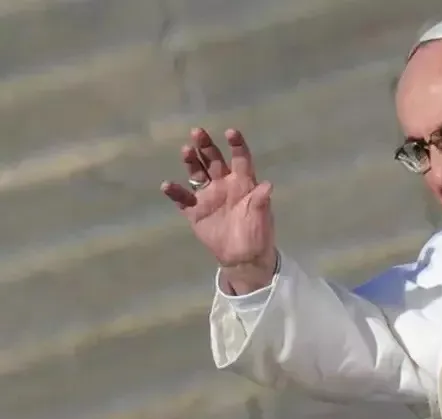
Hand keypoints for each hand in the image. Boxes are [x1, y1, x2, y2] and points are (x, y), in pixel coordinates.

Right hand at [160, 128, 276, 293]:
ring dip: (191, 162)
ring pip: (197, 174)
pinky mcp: (195, 211)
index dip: (236, 145)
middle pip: (214, 160)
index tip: (230, 132)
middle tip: (197, 132)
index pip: (240, 159)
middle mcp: (224, 184)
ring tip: (186, 150)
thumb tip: (268, 185)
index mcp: (243, 182)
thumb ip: (261, 200)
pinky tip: (168, 185)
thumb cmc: (257, 233)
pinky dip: (175, 192)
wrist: (243, 257)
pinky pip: (182, 199)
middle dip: (206, 146)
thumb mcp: (262, 217)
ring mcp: (208, 196)